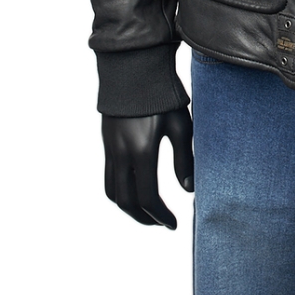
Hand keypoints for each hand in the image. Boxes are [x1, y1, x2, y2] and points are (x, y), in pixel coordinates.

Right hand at [101, 106, 193, 228]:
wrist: (134, 70)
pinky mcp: (107, 143)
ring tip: (148, 211)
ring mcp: (110, 149)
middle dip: (143, 218)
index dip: (160, 216)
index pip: (147, 197)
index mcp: (142, 151)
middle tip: (160, 223)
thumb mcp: (181, 126)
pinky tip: (136, 189)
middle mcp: (121, 153)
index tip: (173, 223)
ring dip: (129, 207)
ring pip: (112, 192)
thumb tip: (187, 190)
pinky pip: (108, 177)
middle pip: (126, 201)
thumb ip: (185, 160)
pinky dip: (120, 192)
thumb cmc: (163, 97)